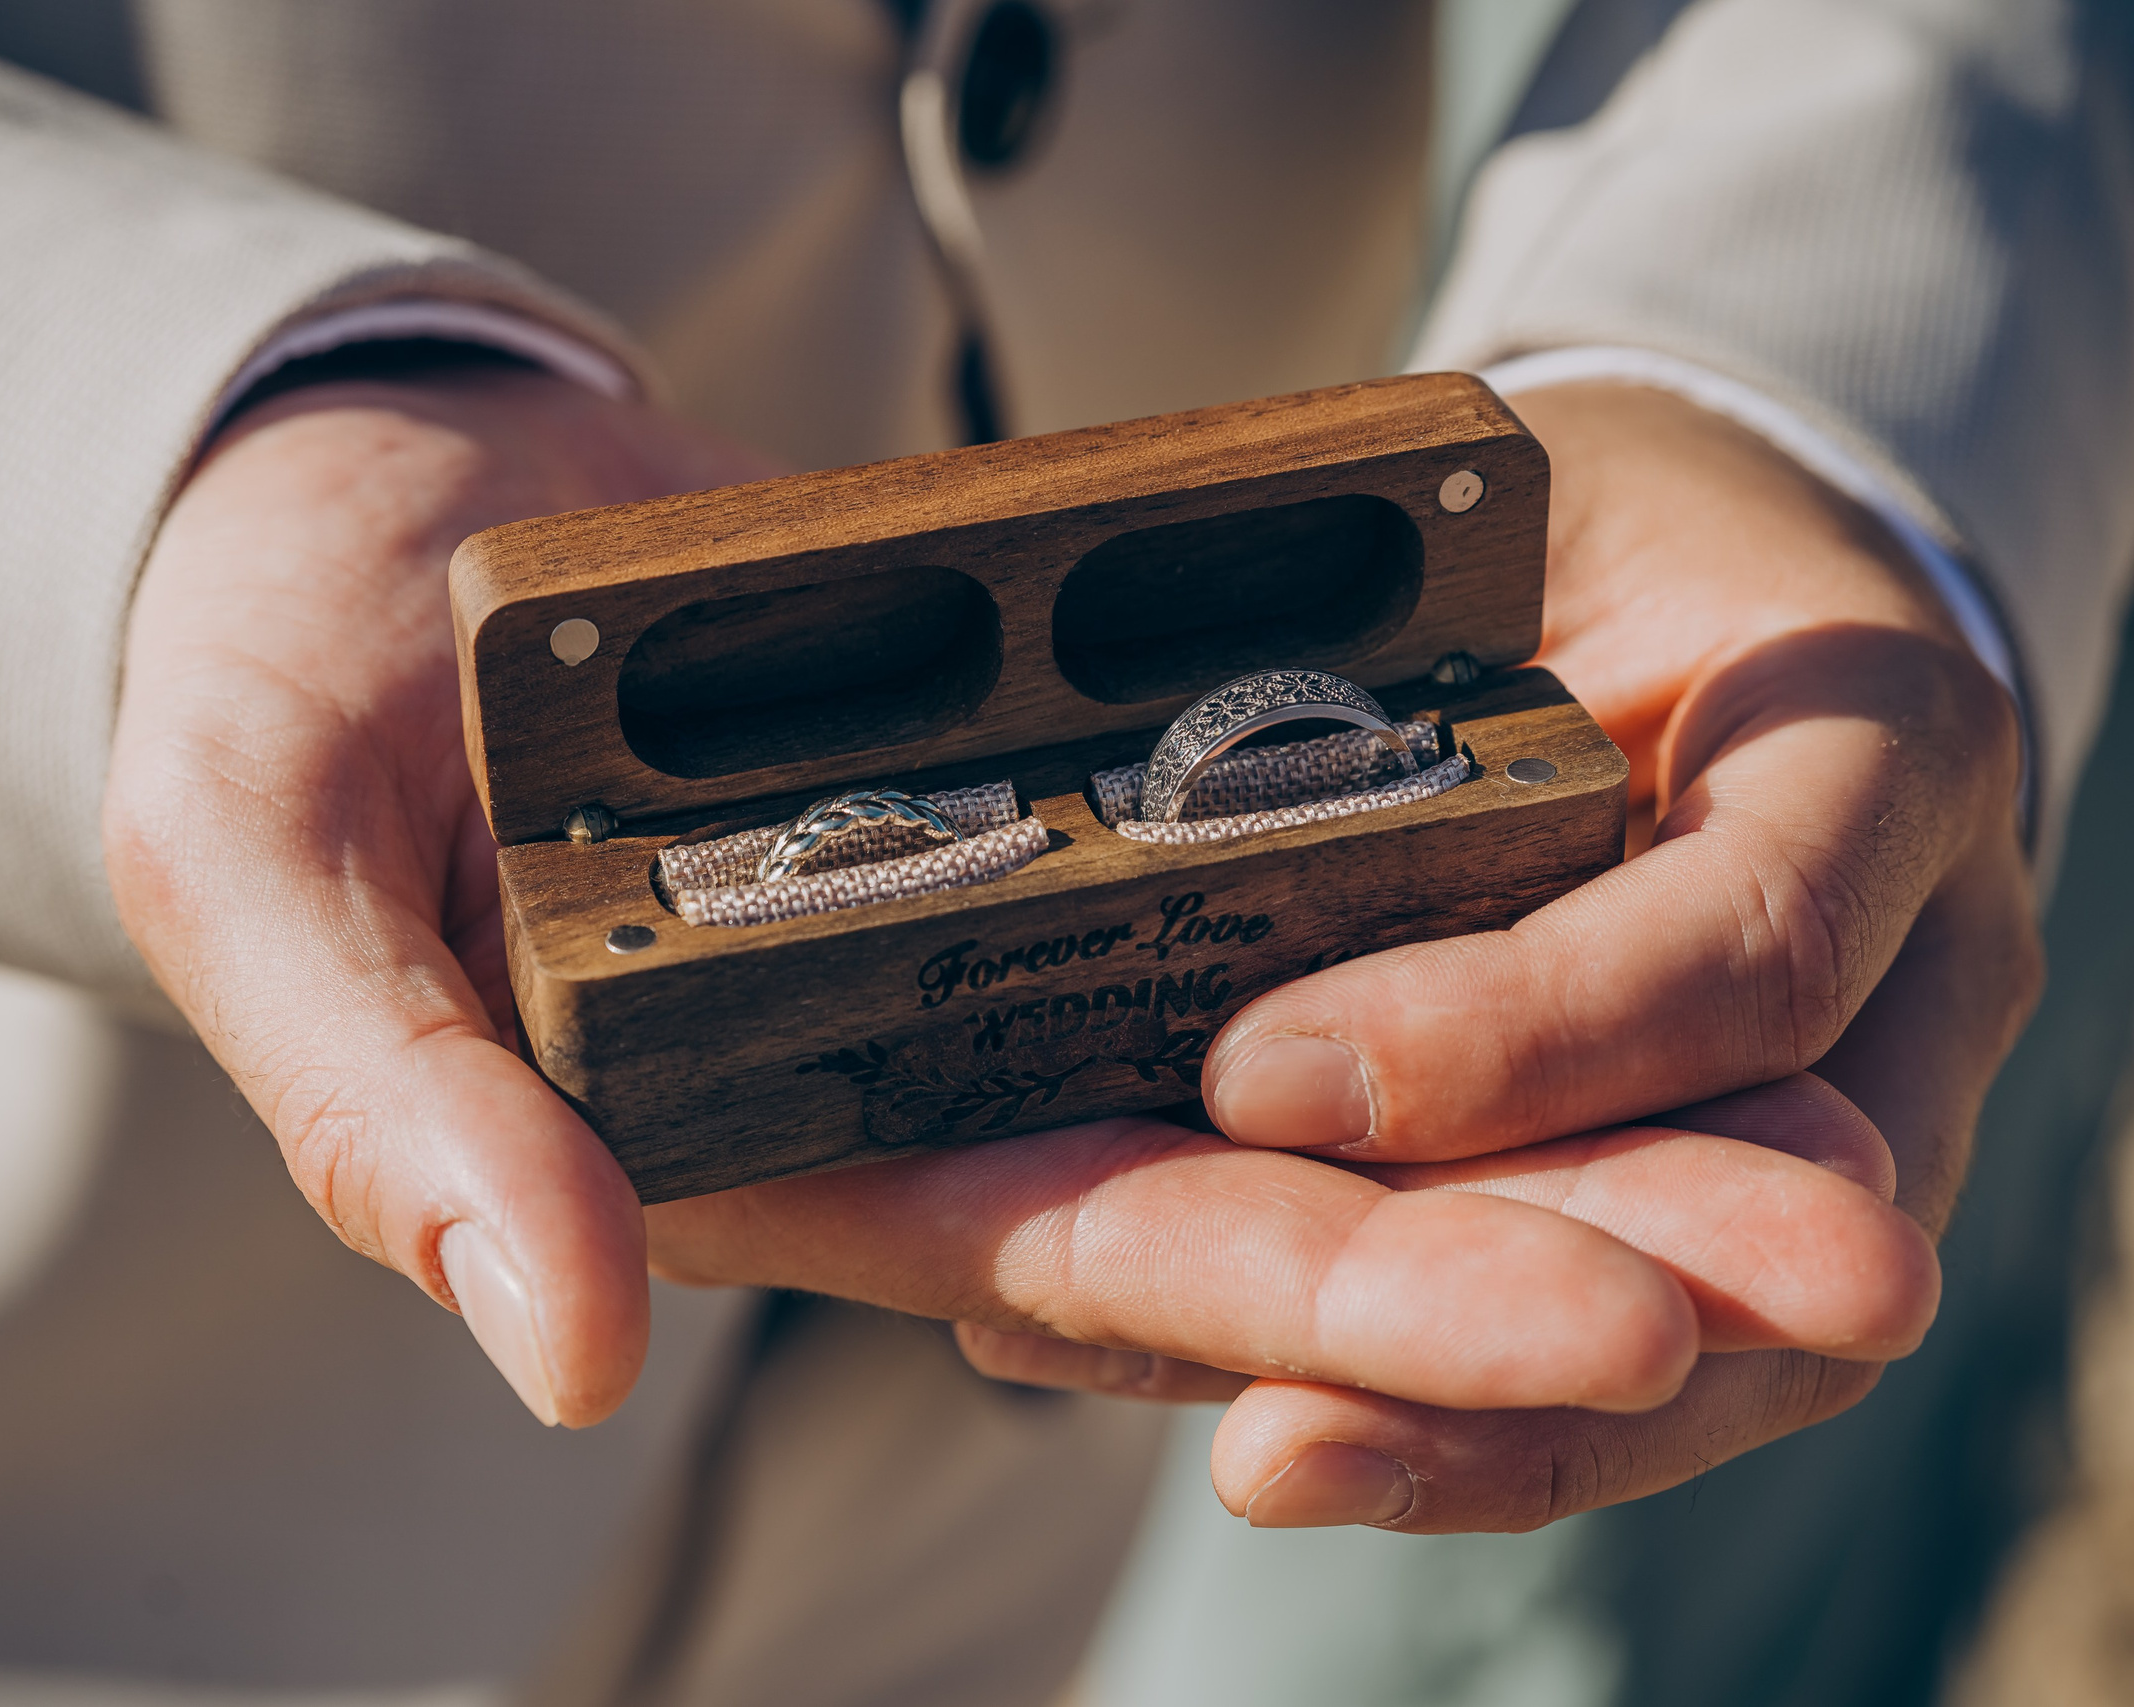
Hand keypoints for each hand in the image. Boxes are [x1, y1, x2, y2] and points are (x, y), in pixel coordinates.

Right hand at [114, 361, 1736, 1434]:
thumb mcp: (258, 879)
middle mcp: (913, 1060)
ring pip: (1326, 1039)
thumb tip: (565, 1346)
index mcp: (757, 1138)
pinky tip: (1677, 925)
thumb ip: (386, 1111)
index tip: (1604, 1324)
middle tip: (1843, 1266)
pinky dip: (1471, 906)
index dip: (1343, 1299)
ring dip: (1579, 1100)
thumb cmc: (259, 688)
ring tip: (1847, 1145)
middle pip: (1281, 1178)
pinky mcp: (1049, 778)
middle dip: (1557, 1241)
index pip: (1082, 1244)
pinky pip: (1280, 847)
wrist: (339, 499)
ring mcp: (996, 922)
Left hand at [916, 384, 2040, 1528]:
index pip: (1746, 940)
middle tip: (1285, 1430)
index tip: (1262, 1078)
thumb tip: (1108, 783)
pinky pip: (1631, 1318)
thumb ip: (1399, 629)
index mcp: (1877, 744)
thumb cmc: (1603, 523)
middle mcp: (1909, 965)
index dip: (1518, 1036)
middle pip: (1768, 1229)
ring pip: (1723, 1345)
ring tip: (1264, 1458)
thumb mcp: (1527, 503)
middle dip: (1519, 1344)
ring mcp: (1856, 1103)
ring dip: (1474, 1425)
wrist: (1710, 577)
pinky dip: (1452, 1396)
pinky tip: (1265, 1413)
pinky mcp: (1750, 1179)